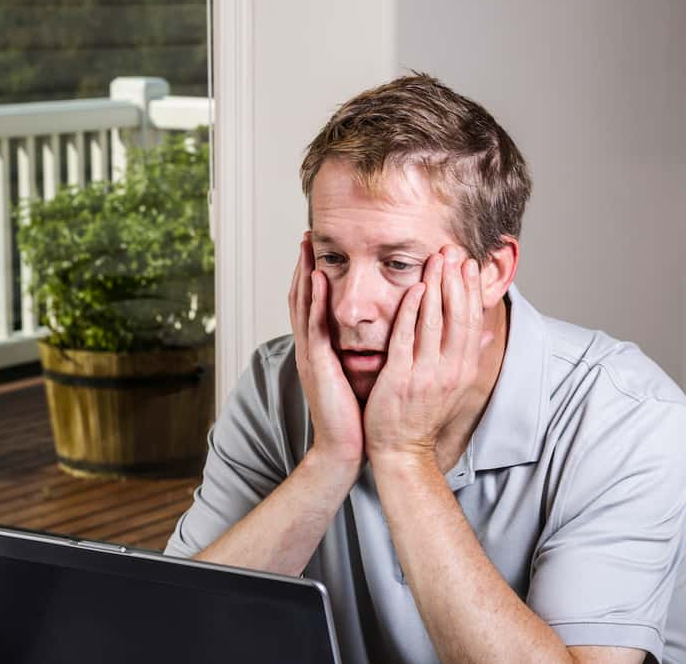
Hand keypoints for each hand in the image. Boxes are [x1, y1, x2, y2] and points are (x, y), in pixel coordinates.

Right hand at [288, 234, 363, 469]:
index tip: (318, 251)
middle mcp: (310, 349)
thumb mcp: (359, 376)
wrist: (343, 448)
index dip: (312, 277)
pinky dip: (313, 300)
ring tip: (306, 246)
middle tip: (305, 237)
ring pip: (302, 306)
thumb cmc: (356, 416)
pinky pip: (313, 325)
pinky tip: (317, 278)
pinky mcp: (317, 364)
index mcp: (320, 351)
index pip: (313, 306)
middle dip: (302, 266)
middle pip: (301, 298)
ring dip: (303, 273)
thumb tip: (384, 333)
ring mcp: (310, 355)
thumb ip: (364, 353)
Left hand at [363, 246, 492, 469]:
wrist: (401, 451)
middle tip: (452, 249)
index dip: (471, 289)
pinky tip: (414, 288)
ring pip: (435, 321)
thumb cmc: (422, 416)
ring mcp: (426, 374)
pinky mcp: (401, 378)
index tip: (467, 262)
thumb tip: (491, 336)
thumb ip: (469, 358)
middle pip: (458, 315)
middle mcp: (451, 370)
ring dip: (436, 286)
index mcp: (464, 370)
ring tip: (436, 259)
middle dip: (455, 279)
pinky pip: (408, 338)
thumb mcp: (454, 387)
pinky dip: (412, 311)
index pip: (472, 321)